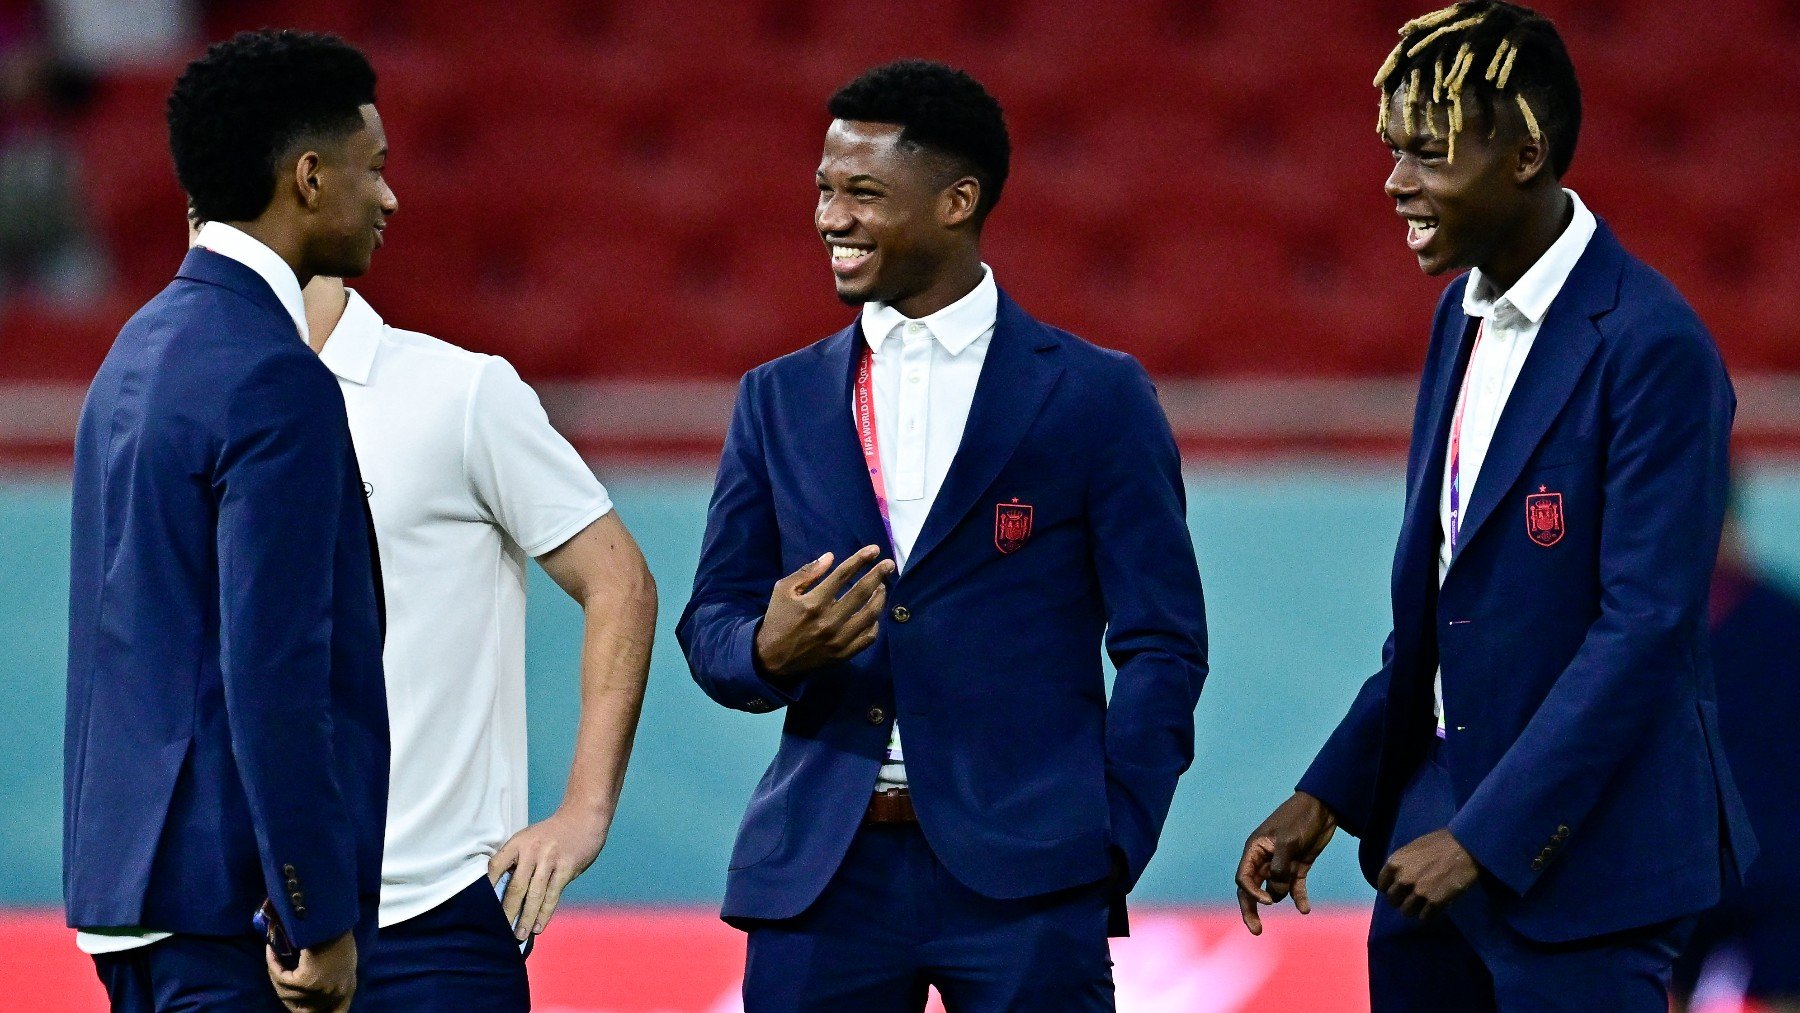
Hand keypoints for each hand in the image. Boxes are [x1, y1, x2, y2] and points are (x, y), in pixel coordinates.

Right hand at [266, 929, 355, 1011]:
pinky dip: (273, 966)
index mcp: (347, 989)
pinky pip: (281, 979)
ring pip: (287, 994)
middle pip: (303, 1011)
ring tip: (273, 960)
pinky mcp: (306, 982)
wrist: (337, 917)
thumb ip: (331, 974)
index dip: (313, 1010)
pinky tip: (270, 951)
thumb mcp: (343, 957)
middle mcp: (335, 994)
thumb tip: (312, 980)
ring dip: (276, 977)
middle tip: (279, 978)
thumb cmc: (341, 930)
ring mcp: (320, 990)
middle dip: (288, 999)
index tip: (300, 1005)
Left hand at [488, 808, 608, 940]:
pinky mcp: (567, 867)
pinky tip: (538, 926)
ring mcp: (550, 859)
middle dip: (507, 912)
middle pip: (516, 886)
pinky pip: (553, 894)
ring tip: (519, 935)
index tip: (479, 907)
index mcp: (517, 843)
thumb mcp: (529, 839)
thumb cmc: (552, 833)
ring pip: (535, 894)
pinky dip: (545, 913)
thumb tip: (503, 892)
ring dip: (526, 917)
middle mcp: (532, 851)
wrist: (583, 817)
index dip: (487, 888)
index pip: (496, 867)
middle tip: (500, 931)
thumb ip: (517, 861)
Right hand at [754, 547, 894, 683]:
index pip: (843, 575)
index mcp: (814, 603)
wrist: (771, 659)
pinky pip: (868, 638)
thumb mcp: (783, 590)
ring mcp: (838, 640)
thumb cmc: (778, 619)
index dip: (861, 560)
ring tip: (881, 587)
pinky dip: (874, 624)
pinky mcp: (843, 654)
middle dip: (879, 574)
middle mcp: (829, 621)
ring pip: (870, 615)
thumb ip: (807, 572)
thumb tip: (831, 557)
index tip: (874, 549)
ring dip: (880, 598)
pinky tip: (873, 615)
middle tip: (889, 564)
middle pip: (862, 592)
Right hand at [1236, 791, 1337, 934]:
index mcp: (1255, 850)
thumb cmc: (1300, 819)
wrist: (1324, 807)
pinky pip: (1294, 887)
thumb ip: (1280, 869)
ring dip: (1282, 896)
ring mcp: (1281, 863)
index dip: (1252, 893)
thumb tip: (1276, 893)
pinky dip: (1298, 898)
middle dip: (1252, 910)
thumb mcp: (1289, 842)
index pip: (1244, 878)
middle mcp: (1264, 858)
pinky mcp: (1298, 866)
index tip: (1268, 901)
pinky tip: (1305, 909)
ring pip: (1274, 890)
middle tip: (1257, 931)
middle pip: (1252, 889)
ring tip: (1298, 894)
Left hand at [1377, 827, 1478, 919]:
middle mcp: (1402, 879)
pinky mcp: (1434, 902)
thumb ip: (1402, 864)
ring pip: (1406, 912)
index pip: (1382, 885)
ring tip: (1423, 905)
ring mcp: (1417, 892)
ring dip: (1414, 910)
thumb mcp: (1412, 849)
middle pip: (1393, 901)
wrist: (1465, 847)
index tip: (1399, 890)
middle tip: (1412, 898)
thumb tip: (1397, 877)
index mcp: (1394, 863)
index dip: (1391, 889)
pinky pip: (1424, 917)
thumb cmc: (1440, 842)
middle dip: (1401, 900)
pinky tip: (1434, 909)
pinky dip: (1428, 915)